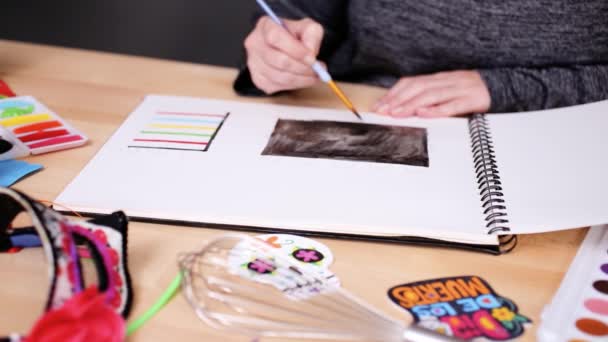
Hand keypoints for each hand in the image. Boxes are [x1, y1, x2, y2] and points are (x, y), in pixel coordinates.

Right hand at [244, 16, 323, 93]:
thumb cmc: (295, 36)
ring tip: (314, 75)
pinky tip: (302, 79)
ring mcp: (254, 63)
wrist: (287, 47)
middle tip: (318, 70)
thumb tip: (310, 53)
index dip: (295, 50)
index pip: (275, 37)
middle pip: (278, 60)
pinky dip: (294, 85)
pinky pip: (278, 86)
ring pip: (279, 77)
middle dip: (302, 68)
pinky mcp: (258, 79)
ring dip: (301, 79)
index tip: (312, 58)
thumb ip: (312, 35)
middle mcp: (255, 44)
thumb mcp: (308, 27)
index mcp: (265, 26)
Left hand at [372, 71, 490, 117]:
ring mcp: (460, 89)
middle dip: (398, 100)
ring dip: (411, 105)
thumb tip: (400, 107)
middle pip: (418, 88)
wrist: (502, 87)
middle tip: (383, 111)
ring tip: (397, 113)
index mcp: (439, 78)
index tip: (379, 106)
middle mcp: (448, 81)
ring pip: (432, 95)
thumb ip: (427, 96)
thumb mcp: (446, 91)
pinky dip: (437, 110)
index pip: (411, 83)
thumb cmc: (470, 92)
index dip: (394, 94)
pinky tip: (424, 114)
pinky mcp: (473, 100)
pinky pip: (453, 105)